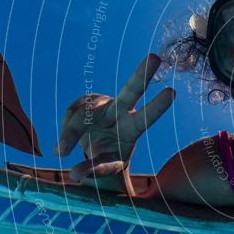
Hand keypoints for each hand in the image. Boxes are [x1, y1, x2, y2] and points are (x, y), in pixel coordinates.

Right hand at [54, 54, 173, 181]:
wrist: (95, 147)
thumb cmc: (109, 158)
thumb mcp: (108, 168)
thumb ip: (96, 171)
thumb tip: (76, 175)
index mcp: (134, 128)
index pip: (147, 117)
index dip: (157, 106)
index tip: (172, 92)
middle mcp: (121, 110)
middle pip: (131, 90)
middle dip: (141, 74)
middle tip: (156, 58)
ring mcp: (102, 104)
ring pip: (86, 111)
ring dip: (71, 132)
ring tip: (61, 151)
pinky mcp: (83, 103)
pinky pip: (71, 112)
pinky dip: (66, 128)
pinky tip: (67, 140)